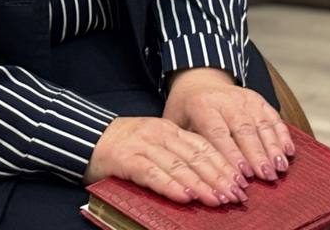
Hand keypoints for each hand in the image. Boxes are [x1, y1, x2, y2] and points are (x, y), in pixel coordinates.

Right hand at [84, 116, 248, 206]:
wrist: (88, 137)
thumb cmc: (125, 146)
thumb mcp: (156, 143)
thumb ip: (178, 155)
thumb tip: (209, 178)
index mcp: (169, 129)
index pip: (203, 146)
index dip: (224, 164)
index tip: (241, 182)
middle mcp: (159, 134)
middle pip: (195, 156)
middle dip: (218, 177)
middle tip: (236, 195)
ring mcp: (143, 145)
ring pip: (178, 165)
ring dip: (200, 184)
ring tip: (218, 200)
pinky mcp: (126, 159)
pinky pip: (153, 173)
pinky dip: (171, 186)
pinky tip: (185, 197)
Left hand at [163, 67, 294, 183]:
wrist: (198, 81)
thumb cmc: (186, 110)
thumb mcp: (176, 123)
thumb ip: (187, 144)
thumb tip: (195, 176)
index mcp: (201, 106)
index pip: (218, 133)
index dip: (232, 154)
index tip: (243, 175)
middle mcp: (225, 99)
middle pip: (243, 128)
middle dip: (257, 155)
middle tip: (267, 177)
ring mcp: (243, 97)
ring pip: (261, 123)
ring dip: (273, 147)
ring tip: (280, 169)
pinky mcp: (257, 98)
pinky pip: (272, 116)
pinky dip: (282, 134)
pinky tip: (289, 152)